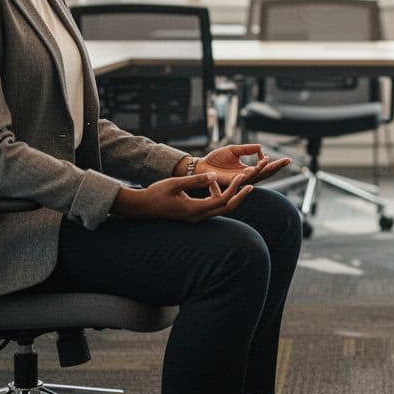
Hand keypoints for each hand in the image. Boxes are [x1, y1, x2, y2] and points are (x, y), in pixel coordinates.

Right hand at [113, 172, 252, 221]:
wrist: (142, 207)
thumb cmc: (156, 194)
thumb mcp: (176, 184)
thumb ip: (196, 180)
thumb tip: (215, 176)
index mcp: (194, 210)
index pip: (221, 201)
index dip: (234, 189)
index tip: (242, 177)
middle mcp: (197, 216)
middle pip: (226, 208)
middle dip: (240, 197)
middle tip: (252, 185)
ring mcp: (195, 217)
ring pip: (219, 208)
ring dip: (230, 196)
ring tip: (237, 182)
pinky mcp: (193, 214)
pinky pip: (211, 206)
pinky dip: (217, 196)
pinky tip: (213, 184)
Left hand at [197, 143, 291, 186]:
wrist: (202, 165)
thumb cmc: (216, 159)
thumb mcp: (234, 150)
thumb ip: (247, 149)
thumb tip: (260, 148)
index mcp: (247, 170)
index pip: (264, 167)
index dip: (276, 163)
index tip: (287, 159)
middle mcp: (246, 176)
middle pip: (265, 173)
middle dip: (276, 167)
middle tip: (287, 161)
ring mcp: (240, 180)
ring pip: (256, 175)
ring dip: (264, 168)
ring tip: (270, 160)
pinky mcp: (232, 182)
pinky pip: (245, 177)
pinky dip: (252, 171)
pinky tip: (258, 164)